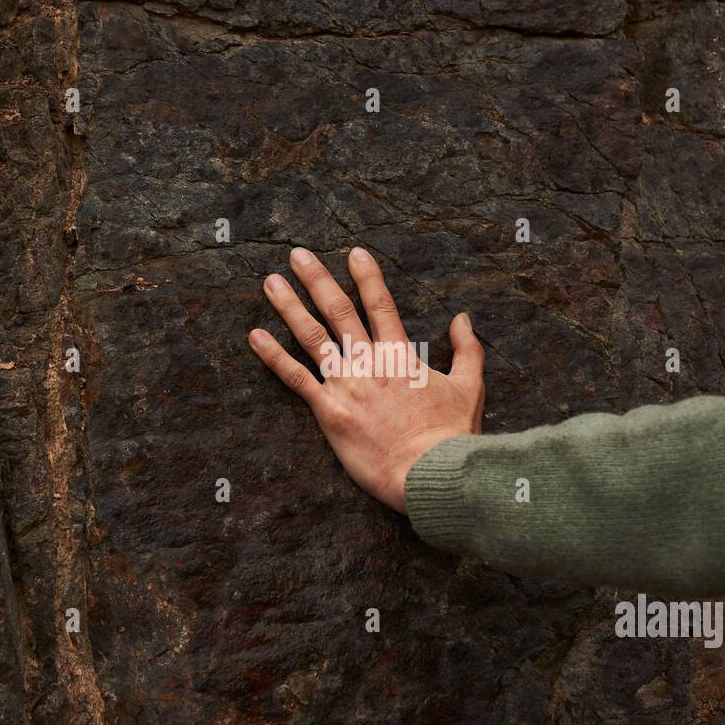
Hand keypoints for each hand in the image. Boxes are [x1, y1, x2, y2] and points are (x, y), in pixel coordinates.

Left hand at [249, 246, 485, 513]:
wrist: (427, 471)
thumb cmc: (450, 435)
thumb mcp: (469, 387)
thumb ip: (467, 350)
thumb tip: (462, 318)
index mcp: (400, 355)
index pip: (380, 304)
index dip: (367, 276)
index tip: (354, 253)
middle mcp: (368, 362)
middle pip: (338, 311)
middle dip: (317, 280)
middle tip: (298, 255)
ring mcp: (346, 384)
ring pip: (312, 337)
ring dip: (290, 307)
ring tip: (270, 283)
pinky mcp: (328, 411)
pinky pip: (295, 378)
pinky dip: (273, 355)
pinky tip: (255, 336)